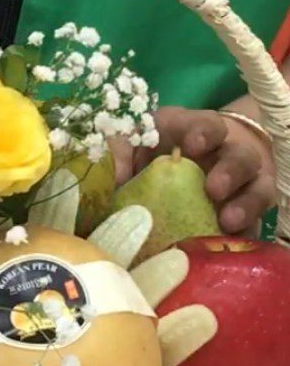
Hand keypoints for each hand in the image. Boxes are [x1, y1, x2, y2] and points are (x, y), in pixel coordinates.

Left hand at [113, 107, 275, 235]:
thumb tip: (108, 178)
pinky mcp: (242, 216)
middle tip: (213, 189)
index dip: (203, 132)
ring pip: (256, 188)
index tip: (191, 145)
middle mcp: (222, 156)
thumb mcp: (127, 149)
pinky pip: (254, 224)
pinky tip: (232, 241)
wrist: (158, 184)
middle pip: (240, 156)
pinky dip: (247, 232)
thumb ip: (116, 155)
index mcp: (190, 135)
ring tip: (228, 221)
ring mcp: (238, 187)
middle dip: (230, 170)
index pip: (206, 125)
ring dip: (246, 203)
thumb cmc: (141, 159)